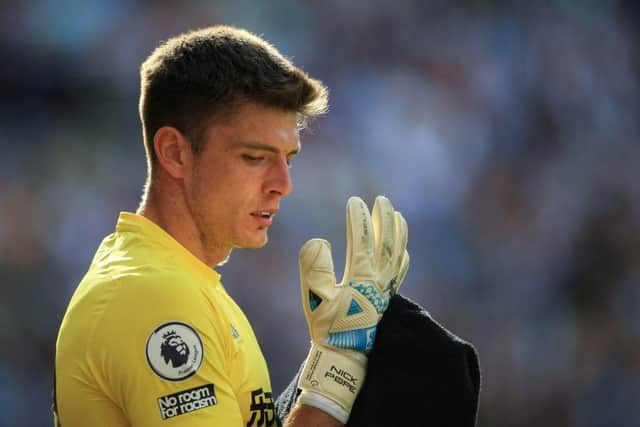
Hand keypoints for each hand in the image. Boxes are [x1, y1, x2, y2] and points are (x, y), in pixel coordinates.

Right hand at [297, 196, 408, 422]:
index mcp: (362, 278)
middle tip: (381, 199)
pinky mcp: (386, 300)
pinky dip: (402, 258)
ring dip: (397, 234)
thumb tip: (318, 241)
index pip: (363, 241)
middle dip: (384, 219)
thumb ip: (314, 268)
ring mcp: (385, 290)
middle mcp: (379, 282)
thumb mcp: (315, 298)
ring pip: (396, 255)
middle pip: (386, 243)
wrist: (345, 356)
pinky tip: (402, 250)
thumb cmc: (328, 327)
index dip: (359, 219)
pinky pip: (399, 273)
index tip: (354, 201)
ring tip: (397, 215)